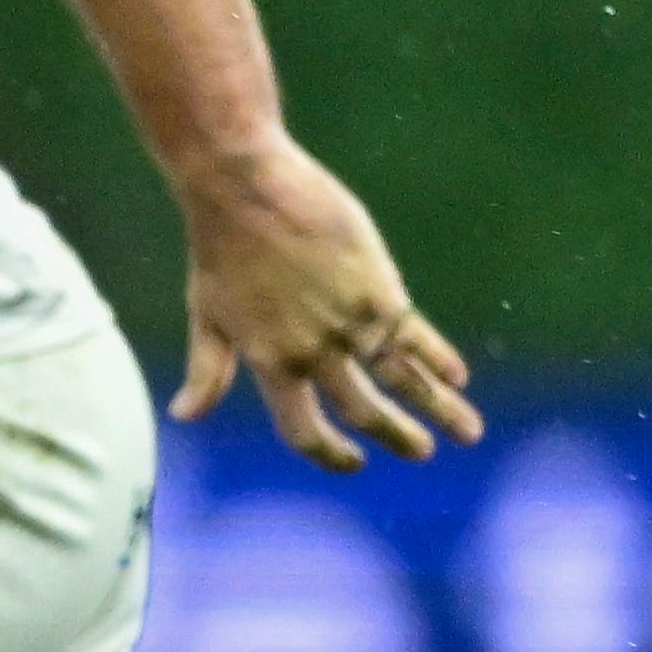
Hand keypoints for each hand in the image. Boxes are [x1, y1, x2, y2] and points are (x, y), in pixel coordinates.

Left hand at [169, 136, 482, 473]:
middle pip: (364, 412)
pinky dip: (441, 360)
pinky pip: (418, 337)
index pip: (303, 430)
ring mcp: (350, 324)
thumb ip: (207, 372)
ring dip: (440, 412)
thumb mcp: (206, 317)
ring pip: (405, 383)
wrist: (243, 189)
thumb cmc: (220, 248)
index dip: (329, 454)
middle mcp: (314, 353)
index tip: (354, 462)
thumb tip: (184, 417)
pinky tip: (459, 377)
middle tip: (420, 452)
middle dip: (397, 437)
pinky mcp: (379, 291)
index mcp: (270, 364)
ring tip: (467, 433)